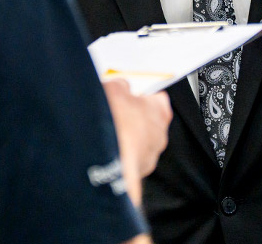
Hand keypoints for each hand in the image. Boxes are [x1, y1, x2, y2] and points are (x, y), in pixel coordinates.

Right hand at [103, 79, 171, 204]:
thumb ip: (122, 86)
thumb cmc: (113, 121)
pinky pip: (129, 162)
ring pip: (139, 145)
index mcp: (160, 110)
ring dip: (126, 141)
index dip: (141, 98)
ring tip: (107, 136)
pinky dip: (119, 158)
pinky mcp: (137, 174)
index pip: (157, 100)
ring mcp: (149, 157)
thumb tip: (121, 88)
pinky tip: (105, 152)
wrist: (101, 156)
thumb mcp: (113, 88)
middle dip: (132, 120)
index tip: (129, 98)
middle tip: (114, 116)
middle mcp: (160, 135)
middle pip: (148, 123)